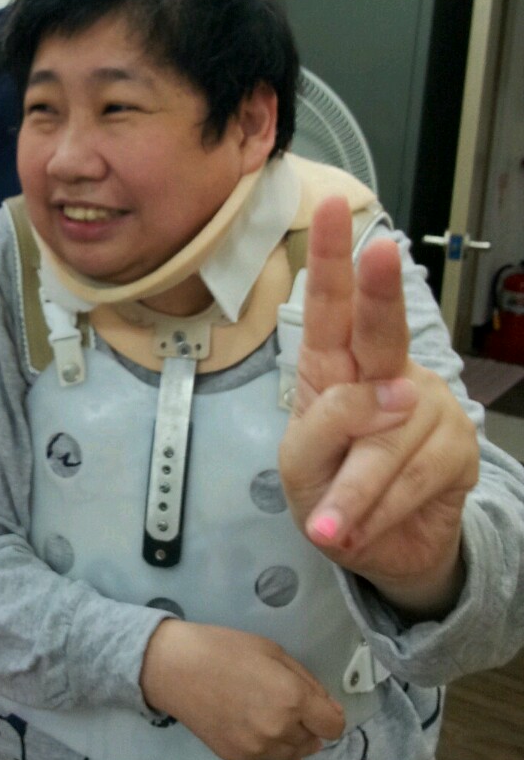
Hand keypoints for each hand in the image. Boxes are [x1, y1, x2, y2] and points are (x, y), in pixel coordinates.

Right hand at [140, 620, 344, 759]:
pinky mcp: (238, 759)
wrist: (175, 668)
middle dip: (308, 724)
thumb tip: (330, 709)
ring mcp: (258, 749)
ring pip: (295, 756)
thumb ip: (307, 682)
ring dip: (291, 740)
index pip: (334, 726)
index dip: (329, 714)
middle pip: (315, 742)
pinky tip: (258, 730)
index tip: (317, 705)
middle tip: (284, 702)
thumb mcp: (272, 651)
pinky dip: (273, 751)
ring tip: (269, 716)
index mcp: (292, 698)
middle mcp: (280, 730)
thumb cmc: (224, 649)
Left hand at [278, 197, 477, 615]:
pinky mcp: (458, 447)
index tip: (335, 208)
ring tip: (334, 525)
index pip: (329, 305)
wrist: (380, 550)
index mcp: (333, 365)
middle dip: (378, 288)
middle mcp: (383, 372)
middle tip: (379, 249)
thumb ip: (329, 424)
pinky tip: (366, 526)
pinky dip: (381, 509)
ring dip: (356, 491)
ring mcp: (426, 405)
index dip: (332, 258)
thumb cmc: (329, 489)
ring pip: (388, 437)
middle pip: (381, 327)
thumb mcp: (301, 462)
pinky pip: (415, 475)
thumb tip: (394, 395)